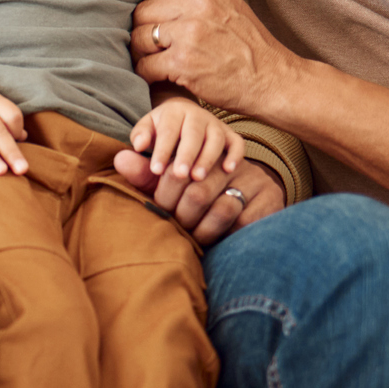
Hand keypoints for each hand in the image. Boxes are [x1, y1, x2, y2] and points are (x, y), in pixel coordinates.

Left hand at [114, 153, 284, 246]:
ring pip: (221, 209)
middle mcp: (228, 161)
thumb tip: (119, 158)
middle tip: (175, 227)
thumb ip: (146, 173)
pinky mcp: (269, 198)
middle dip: (181, 215)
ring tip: (192, 238)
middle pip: (197, 191)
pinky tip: (215, 240)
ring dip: (201, 230)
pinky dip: (226, 236)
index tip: (160, 208)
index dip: (164, 191)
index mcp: (202, 147)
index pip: (178, 168)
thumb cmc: (198, 191)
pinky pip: (244, 222)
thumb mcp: (170, 180)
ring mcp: (251, 178)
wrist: (245, 194)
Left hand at [129, 97, 244, 183]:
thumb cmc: (161, 129)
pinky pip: (237, 142)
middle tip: (180, 175)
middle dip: (187, 154)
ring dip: (208, 158)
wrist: (184, 117)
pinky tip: (228, 170)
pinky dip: (235, 155)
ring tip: (198, 177)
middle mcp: (197, 115)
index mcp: (174, 111)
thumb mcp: (147, 128)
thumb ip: (140, 136)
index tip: (156, 170)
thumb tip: (137, 145)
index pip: (168, 130)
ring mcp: (216, 124)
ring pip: (216, 138)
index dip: (162, 150)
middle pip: (194, 133)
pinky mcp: (230, 134)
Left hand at [131, 0, 301, 114]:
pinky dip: (145, 74)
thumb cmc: (252, 51)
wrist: (276, 81)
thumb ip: (199, 2)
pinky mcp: (182, 63)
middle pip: (142, 12)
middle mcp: (198, 7)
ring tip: (153, 63)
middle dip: (140, 31)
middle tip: (148, 48)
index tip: (152, 25)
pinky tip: (157, 78)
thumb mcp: (231, 9)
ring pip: (138, 38)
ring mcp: (189, 34)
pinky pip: (144, 65)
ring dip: (140, 53)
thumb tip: (163, 3)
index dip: (150, 10)